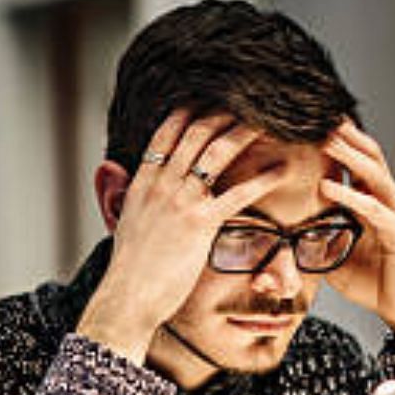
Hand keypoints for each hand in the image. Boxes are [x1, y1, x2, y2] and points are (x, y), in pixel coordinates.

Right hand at [77, 111, 286, 362]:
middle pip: (196, 133)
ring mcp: (182, 201)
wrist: (128, 296)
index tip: (208, 99)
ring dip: (244, 132)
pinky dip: (263, 179)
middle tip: (248, 103)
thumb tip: (113, 170)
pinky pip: (238, 194)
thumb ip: (123, 190)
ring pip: (217, 153)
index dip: (189, 111)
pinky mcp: (201, 224)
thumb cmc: (128, 266)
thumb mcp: (121, 219)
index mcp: (143, 181)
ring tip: (268, 122)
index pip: (166, 133)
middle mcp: (162, 184)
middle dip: (224, 113)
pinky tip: (281, 171)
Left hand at [319, 121, 394, 338]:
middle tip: (318, 115)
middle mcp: (389, 202)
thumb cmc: (375, 283)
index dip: (339, 143)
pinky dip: (349, 196)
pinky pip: (372, 209)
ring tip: (324, 139)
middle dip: (345, 136)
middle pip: (369, 157)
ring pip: (373, 175)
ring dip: (347, 155)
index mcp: (374, 203)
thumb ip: (315, 242)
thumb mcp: (334, 258)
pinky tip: (327, 187)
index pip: (358, 163)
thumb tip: (282, 237)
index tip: (313, 124)